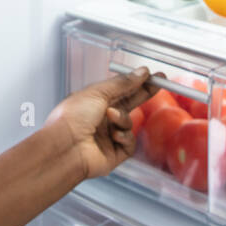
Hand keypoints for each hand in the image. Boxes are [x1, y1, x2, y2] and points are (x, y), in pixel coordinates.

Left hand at [43, 67, 159, 182]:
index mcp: (94, 102)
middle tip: (160, 83)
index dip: (137, 82)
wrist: (65, 146)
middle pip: (129, 104)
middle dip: (144, 94)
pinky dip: (124, 136)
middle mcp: (101, 118)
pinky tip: (114, 136)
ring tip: (111, 116)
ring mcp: (108, 136)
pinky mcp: (115, 153)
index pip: (121, 89)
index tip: (153, 75)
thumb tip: (141, 72)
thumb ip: (123, 83)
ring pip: (129, 123)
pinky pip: (130, 142)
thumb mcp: (98, 92)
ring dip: (123, 118)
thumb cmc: (72, 117)